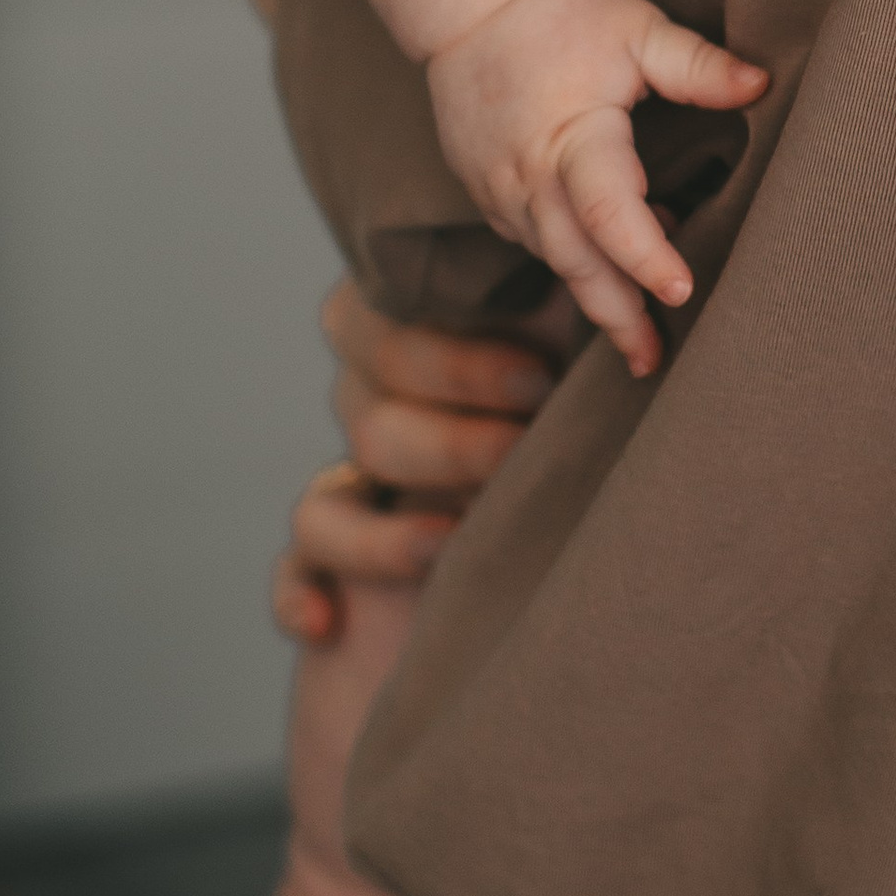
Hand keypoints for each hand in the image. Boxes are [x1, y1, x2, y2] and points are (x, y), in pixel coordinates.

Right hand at [272, 286, 558, 643]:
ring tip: (462, 536)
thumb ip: (576, 308)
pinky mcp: (335, 559)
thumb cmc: (593, 409)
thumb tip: (599, 276)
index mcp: (419, 327)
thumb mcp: (580, 350)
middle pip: (367, 416)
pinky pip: (296, 566)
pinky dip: (298, 590)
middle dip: (451, 442)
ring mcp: (351, 479)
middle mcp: (373, 396)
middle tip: (525, 455)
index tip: (540, 381)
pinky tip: (327, 619)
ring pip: (332, 496)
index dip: (458, 362)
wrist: (583, 516)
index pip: (382, 326)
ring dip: (392, 525)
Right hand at [348, 0, 765, 379]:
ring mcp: (500, 191)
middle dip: (616, 314)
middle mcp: (528, 177)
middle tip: (653, 359)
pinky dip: (570, 263)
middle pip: (576, 264)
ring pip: (554, 260)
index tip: (681, 291)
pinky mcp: (488, 192)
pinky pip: (534, 242)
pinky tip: (605, 275)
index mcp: (571, 138)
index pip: (609, 214)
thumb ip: (697, 64)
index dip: (646, 257)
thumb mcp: (638, 26)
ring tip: (639, 337)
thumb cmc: (561, 8)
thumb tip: (761, 84)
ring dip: (595, 296)